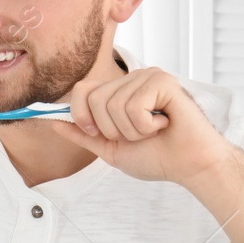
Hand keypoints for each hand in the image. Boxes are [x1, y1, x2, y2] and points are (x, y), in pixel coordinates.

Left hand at [48, 67, 225, 186]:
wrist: (190, 166)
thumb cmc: (158, 157)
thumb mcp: (111, 149)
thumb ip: (83, 135)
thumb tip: (53, 123)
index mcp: (118, 91)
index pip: (81, 89)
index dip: (82, 116)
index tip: (99, 134)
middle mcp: (131, 78)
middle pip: (93, 98)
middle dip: (111, 129)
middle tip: (138, 134)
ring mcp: (147, 76)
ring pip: (113, 104)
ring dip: (132, 130)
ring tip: (154, 131)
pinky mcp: (162, 80)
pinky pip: (134, 105)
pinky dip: (146, 125)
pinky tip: (165, 124)